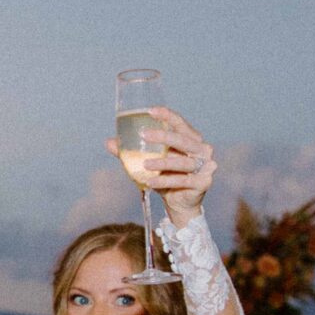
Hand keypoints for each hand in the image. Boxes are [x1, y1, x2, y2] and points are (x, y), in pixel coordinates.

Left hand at [106, 105, 215, 222]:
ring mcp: (206, 166)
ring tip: (145, 165)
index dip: (167, 115)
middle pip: (182, 140)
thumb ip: (132, 152)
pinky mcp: (204, 182)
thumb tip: (109, 142)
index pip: (180, 123)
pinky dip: (164, 181)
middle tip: (144, 134)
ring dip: (162, 163)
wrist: (180, 204)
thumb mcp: (150, 162)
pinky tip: (149, 182)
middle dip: (163, 136)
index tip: (150, 110)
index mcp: (192, 139)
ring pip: (182, 162)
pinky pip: (182, 180)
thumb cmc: (167, 176)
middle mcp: (202, 149)